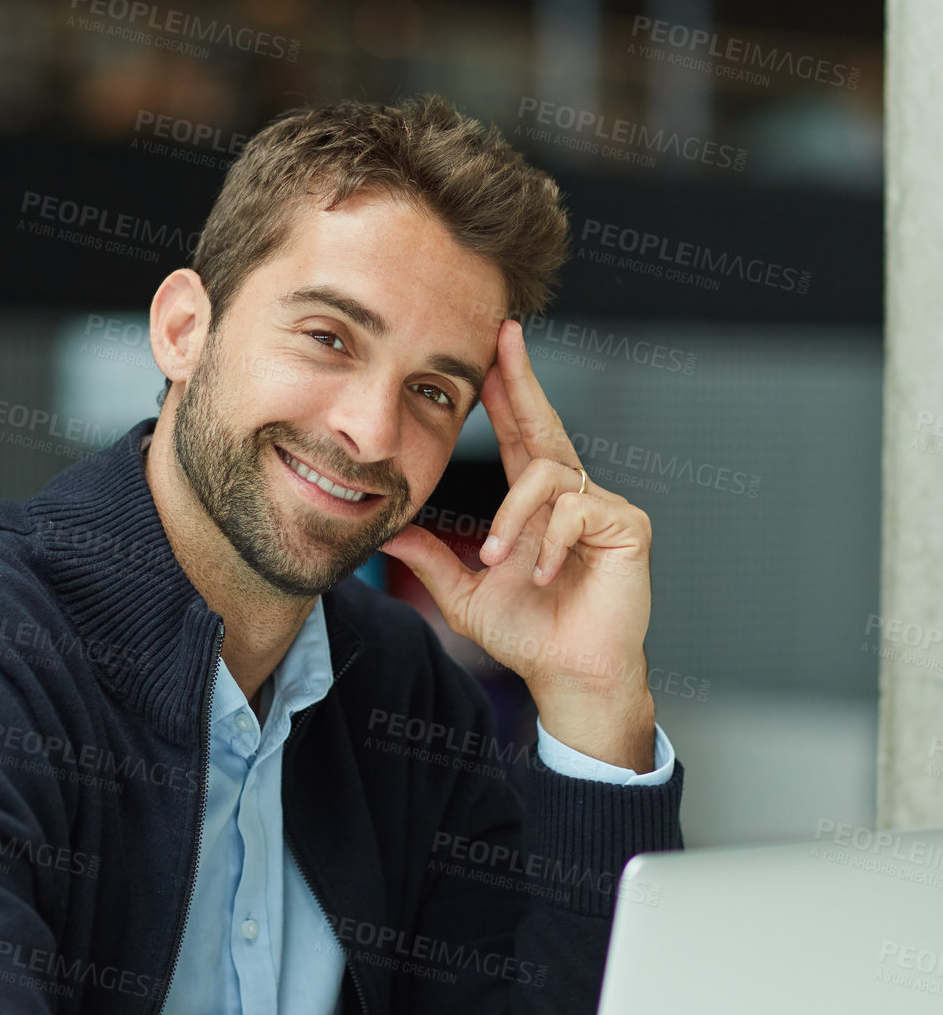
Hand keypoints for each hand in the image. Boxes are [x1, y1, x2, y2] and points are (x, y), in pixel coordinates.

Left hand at [378, 318, 654, 767]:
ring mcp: (604, 508)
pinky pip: (578, 511)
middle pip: (545, 424)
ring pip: (549, 477)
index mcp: (539, 503)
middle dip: (522, 380)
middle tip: (504, 337)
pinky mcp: (629, 527)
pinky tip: (541, 577)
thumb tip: (385, 532)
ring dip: (514, 518)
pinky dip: (550, 544)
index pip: (520, 434)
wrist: (568, 676)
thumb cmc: (529, 635)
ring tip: (499, 561)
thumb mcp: (464, 592)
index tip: (486, 352)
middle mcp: (574, 495)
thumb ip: (431, 558)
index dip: (504, 392)